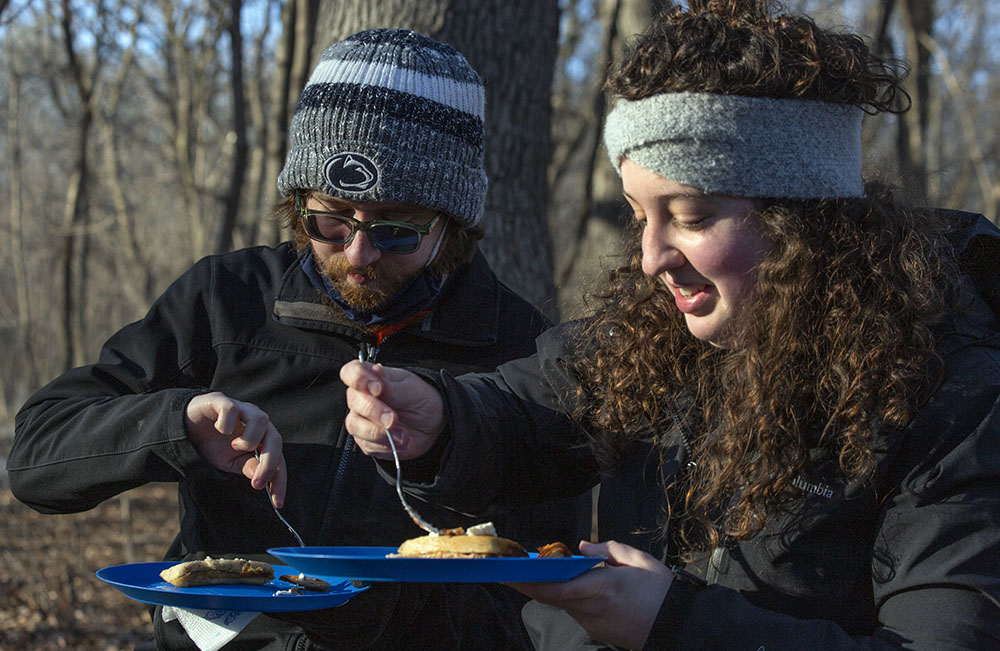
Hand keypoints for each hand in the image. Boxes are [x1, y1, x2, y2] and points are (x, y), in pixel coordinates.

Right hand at [184, 392, 286, 506]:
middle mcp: (257, 422)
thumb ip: (248, 468)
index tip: (278, 502)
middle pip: (275, 438)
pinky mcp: (222, 401)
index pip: (279, 458)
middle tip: (256, 483)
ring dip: (250, 440)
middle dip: (269, 464)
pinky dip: (227, 423)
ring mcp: (242, 409)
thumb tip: (262, 479)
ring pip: (261, 419)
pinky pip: (232, 409)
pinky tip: (219, 429)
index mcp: (263, 438)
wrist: (186, 427)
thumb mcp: (231, 462)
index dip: (280, 480)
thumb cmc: (214, 444)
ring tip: (234, 447)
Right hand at [339, 360, 443, 460]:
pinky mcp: (366, 440)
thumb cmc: (420, 400)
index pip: (351, 372)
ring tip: (403, 435)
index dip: (358, 379)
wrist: (433, 424)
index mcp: (370, 378)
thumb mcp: (411, 389)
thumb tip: (375, 371)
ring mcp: (361, 420)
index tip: (377, 389)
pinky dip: (386, 445)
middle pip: (353, 401)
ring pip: (355, 426)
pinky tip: (401, 442)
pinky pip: (366, 445)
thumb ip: (390, 385)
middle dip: (374, 412)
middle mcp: (361, 398)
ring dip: (380, 433)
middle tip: (393, 419)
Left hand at [508, 540, 673, 649]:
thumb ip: (607, 550)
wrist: (679, 624)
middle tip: (507, 571)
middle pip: (552, 597)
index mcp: (602, 587)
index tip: (511, 572)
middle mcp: (593, 609)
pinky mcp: (599, 632)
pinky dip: (568, 598)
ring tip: (536, 572)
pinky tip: (567, 586)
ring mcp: (595, 624)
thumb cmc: (661, 590)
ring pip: (564, 604)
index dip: (530, 581)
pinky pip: (577, 612)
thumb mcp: (638, 560)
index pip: (556, 588)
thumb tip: (583, 548)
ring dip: (550, 590)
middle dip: (529, 584)